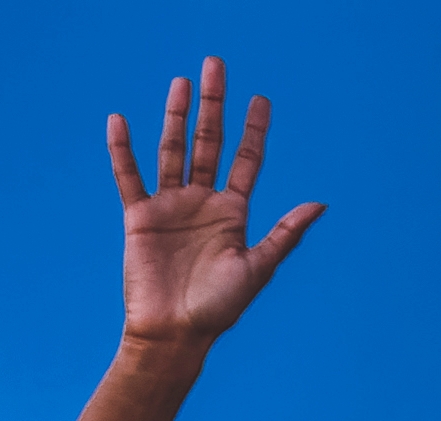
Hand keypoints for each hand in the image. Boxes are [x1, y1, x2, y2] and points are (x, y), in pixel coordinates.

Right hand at [108, 59, 321, 352]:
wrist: (173, 334)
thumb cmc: (217, 309)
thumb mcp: (258, 268)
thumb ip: (285, 233)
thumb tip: (320, 204)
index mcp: (231, 213)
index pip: (246, 160)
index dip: (254, 130)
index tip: (261, 100)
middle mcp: (201, 203)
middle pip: (209, 142)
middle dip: (214, 105)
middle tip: (216, 65)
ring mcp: (170, 207)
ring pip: (173, 150)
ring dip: (177, 116)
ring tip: (182, 82)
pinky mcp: (140, 218)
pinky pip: (129, 177)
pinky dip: (122, 150)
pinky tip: (119, 121)